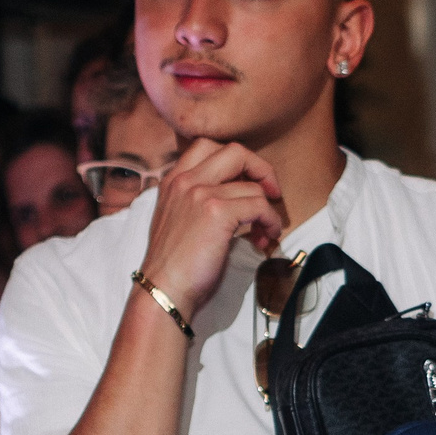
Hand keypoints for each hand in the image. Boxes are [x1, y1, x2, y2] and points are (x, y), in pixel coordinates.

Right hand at [135, 137, 287, 316]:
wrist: (164, 288)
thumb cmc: (175, 264)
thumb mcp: (179, 219)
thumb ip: (197, 200)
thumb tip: (236, 197)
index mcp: (174, 180)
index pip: (208, 146)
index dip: (238, 161)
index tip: (250, 183)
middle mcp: (185, 180)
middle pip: (236, 151)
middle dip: (262, 170)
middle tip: (272, 194)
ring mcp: (200, 193)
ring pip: (253, 186)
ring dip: (269, 209)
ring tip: (266, 231)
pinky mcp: (217, 212)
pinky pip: (259, 205)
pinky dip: (270, 222)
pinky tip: (265, 239)